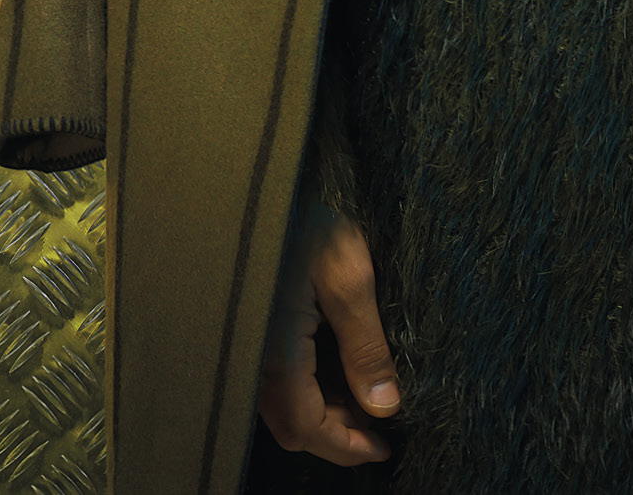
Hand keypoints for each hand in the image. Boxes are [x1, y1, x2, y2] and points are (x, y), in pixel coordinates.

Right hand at [257, 202, 402, 466]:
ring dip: (321, 414)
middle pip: (292, 426)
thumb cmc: (302, 222)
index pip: (309, 428)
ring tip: (363, 398)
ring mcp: (247, 348)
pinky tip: (332, 372)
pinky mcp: (248, 331)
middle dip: (336, 435)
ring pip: (280, 408)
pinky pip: (273, 382)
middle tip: (378, 426)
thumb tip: (386, 405)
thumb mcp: (348, 276)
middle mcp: (254, 361)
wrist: (256, 186)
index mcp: (278, 354)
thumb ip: (366, 345)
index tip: (383, 446)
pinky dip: (304, 391)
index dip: (347, 446)